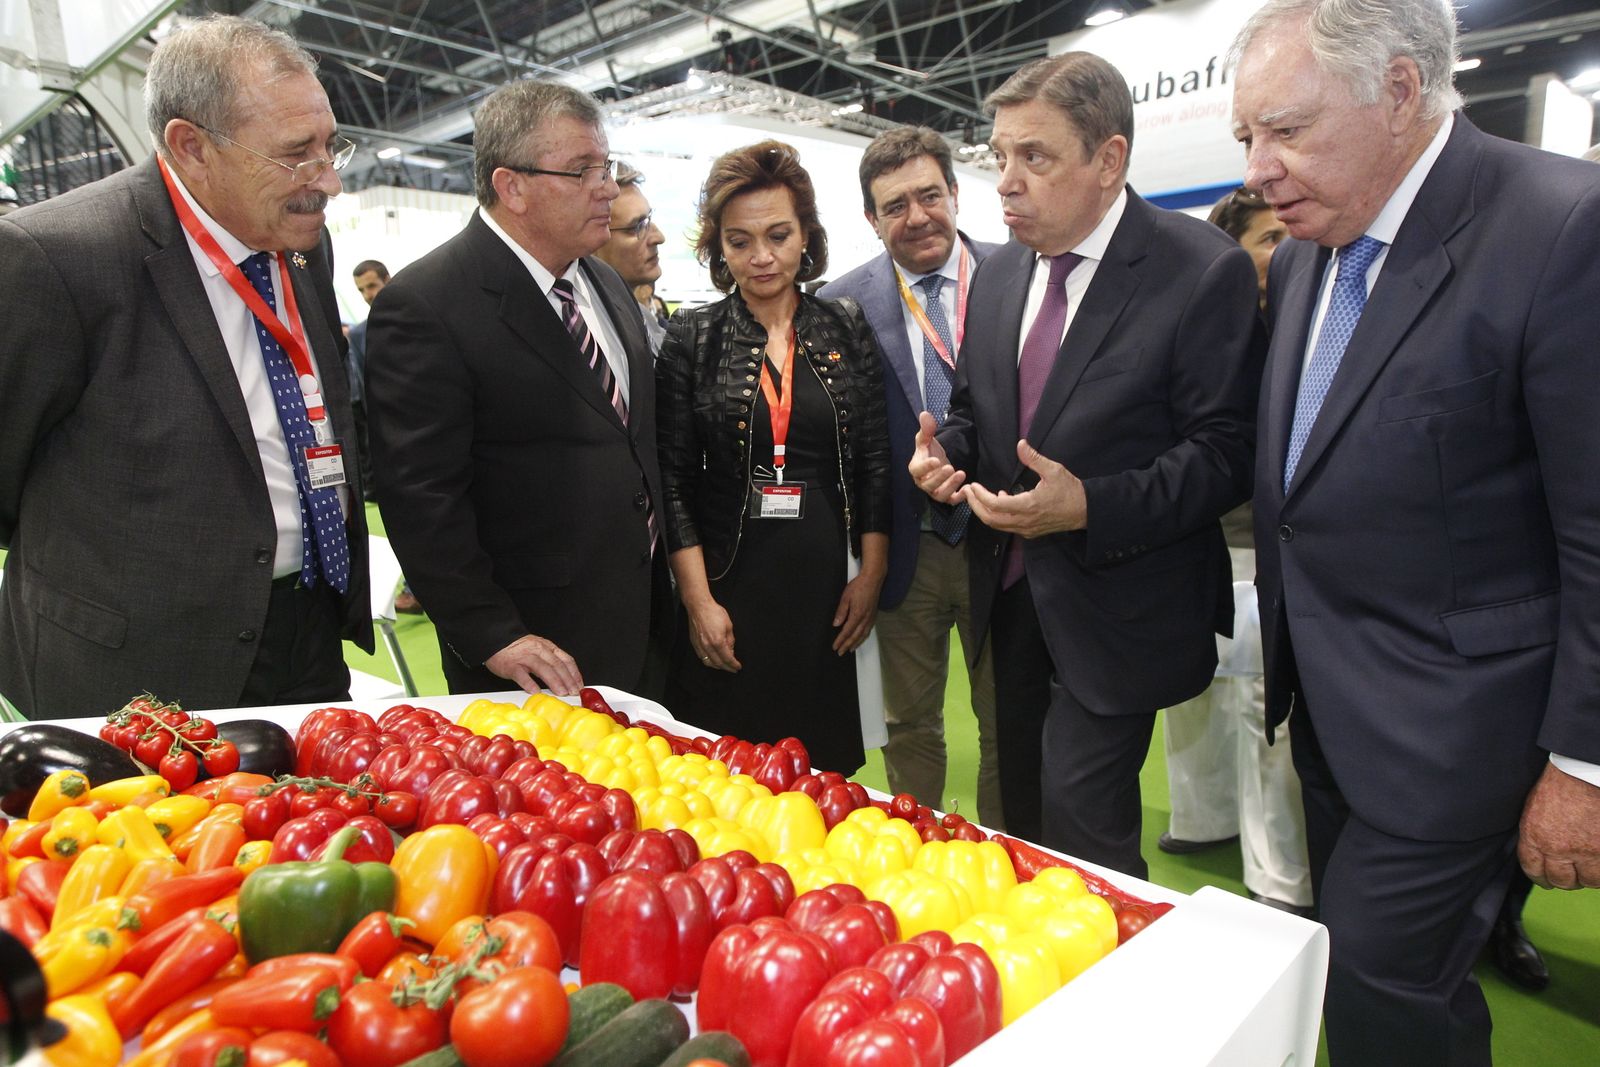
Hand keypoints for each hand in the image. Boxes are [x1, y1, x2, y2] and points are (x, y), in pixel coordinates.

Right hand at [485, 634, 582, 694]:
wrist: (496, 640)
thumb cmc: (518, 648)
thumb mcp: (539, 649)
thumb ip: (551, 660)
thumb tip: (566, 678)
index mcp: (547, 647)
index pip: (566, 659)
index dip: (575, 673)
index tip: (579, 685)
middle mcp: (538, 650)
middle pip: (557, 665)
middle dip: (568, 680)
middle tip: (573, 692)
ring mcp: (525, 658)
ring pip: (543, 669)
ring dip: (554, 682)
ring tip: (561, 693)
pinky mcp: (512, 666)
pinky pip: (522, 675)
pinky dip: (530, 684)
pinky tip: (536, 692)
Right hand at [687, 595, 740, 671]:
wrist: (699, 606)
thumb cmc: (714, 613)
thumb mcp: (728, 625)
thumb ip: (730, 640)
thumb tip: (731, 651)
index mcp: (718, 641)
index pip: (727, 658)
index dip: (734, 664)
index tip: (738, 667)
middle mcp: (708, 646)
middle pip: (718, 663)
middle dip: (727, 668)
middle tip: (733, 669)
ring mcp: (700, 646)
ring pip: (708, 662)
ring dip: (717, 666)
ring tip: (724, 666)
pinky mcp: (694, 643)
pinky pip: (702, 657)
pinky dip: (709, 661)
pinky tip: (713, 660)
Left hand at [832, 570, 882, 653]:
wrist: (873, 579)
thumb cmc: (859, 586)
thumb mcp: (846, 597)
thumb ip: (841, 612)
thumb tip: (836, 624)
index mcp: (857, 614)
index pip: (847, 631)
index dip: (840, 640)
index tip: (835, 646)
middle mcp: (865, 618)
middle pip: (855, 636)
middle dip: (847, 645)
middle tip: (840, 652)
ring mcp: (870, 618)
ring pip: (863, 635)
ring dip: (856, 643)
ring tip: (850, 649)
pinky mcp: (873, 615)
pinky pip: (868, 630)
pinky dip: (863, 637)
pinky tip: (860, 639)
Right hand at [909, 411, 964, 503]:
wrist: (937, 461)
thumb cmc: (929, 451)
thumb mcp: (926, 438)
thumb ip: (926, 428)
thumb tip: (925, 414)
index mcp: (916, 469)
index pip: (917, 470)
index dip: (926, 467)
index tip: (936, 460)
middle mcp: (923, 482)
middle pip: (928, 485)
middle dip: (940, 478)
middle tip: (950, 467)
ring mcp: (935, 491)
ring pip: (940, 495)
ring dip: (950, 486)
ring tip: (961, 474)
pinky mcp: (946, 495)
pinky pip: (951, 501)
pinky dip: (959, 498)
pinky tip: (967, 488)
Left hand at [961, 438, 1086, 536]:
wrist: (1086, 511)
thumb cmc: (1070, 490)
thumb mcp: (1053, 470)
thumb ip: (1034, 458)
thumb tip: (1020, 444)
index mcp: (1028, 506)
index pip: (995, 505)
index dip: (980, 496)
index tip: (972, 485)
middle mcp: (1024, 521)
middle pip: (990, 519)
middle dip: (975, 505)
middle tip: (967, 492)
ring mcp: (1026, 529)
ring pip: (997, 525)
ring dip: (984, 511)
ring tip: (977, 496)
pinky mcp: (1030, 532)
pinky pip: (1007, 526)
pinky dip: (997, 516)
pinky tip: (1000, 500)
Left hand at [1518, 762, 1599, 888]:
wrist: (1585, 772)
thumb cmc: (1561, 782)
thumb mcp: (1535, 807)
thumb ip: (1536, 833)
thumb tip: (1541, 852)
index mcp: (1534, 836)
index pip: (1533, 870)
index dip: (1541, 877)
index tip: (1546, 879)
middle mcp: (1558, 849)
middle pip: (1561, 881)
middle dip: (1566, 880)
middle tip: (1572, 875)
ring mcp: (1586, 851)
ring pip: (1588, 880)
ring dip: (1589, 876)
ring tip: (1590, 867)